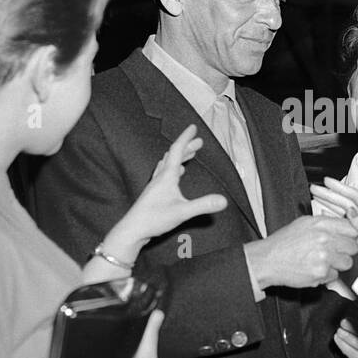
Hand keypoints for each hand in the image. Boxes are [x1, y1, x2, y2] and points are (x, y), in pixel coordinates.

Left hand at [107, 125, 228, 251]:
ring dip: (179, 157)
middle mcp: (160, 177)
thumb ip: (203, 205)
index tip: (193, 127)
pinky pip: (164, 174)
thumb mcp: (182, 212)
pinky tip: (176, 175)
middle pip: (173, 156)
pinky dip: (172, 169)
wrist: (132, 230)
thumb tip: (224, 201)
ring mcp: (155, 185)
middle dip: (187, 147)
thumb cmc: (154, 219)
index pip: (177, 151)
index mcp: (167, 176)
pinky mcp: (153, 194)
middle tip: (199, 142)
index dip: (186, 138)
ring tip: (189, 154)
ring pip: (167, 164)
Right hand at [244, 216, 357, 288]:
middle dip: (345, 251)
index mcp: (321, 223)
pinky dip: (326, 275)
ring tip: (323, 261)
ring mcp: (324, 256)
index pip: (352, 228)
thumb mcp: (304, 223)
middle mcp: (325, 238)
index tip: (345, 239)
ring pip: (347, 262)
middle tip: (334, 252)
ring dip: (338, 264)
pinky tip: (314, 269)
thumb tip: (344, 225)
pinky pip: (335, 275)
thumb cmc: (284, 242)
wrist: (267, 260)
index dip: (350, 235)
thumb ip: (326, 223)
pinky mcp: (321, 272)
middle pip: (353, 247)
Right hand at [310, 178, 357, 258]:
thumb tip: (350, 210)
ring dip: (329, 204)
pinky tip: (323, 213)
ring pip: (342, 212)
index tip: (328, 182)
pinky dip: (331, 218)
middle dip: (331, 194)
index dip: (341, 188)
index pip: (356, 197)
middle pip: (347, 202)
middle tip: (316, 188)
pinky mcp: (356, 239)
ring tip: (316, 196)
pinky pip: (341, 225)